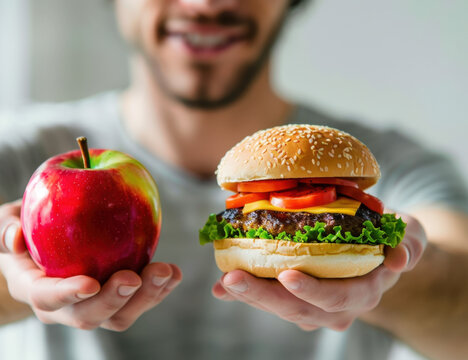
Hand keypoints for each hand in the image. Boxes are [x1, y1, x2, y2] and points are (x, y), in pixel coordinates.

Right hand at [0, 200, 181, 330]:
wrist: (39, 246)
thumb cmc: (22, 229)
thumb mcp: (3, 221)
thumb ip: (2, 228)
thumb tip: (16, 236)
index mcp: (31, 288)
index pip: (46, 298)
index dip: (67, 294)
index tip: (90, 283)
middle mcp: (62, 306)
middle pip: (88, 316)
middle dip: (114, 300)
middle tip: (135, 277)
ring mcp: (91, 304)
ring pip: (118, 316)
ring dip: (146, 298)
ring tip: (167, 272)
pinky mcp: (116, 296)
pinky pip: (137, 301)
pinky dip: (157, 289)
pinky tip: (173, 273)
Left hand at [212, 213, 425, 330]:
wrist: (379, 253)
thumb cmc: (391, 237)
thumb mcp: (408, 234)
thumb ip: (409, 243)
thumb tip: (400, 259)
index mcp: (364, 291)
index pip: (337, 297)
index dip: (312, 291)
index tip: (287, 277)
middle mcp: (337, 307)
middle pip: (298, 308)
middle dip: (263, 296)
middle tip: (232, 279)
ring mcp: (314, 306)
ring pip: (279, 307)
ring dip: (249, 295)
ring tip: (222, 281)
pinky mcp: (295, 299)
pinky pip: (269, 299)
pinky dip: (245, 293)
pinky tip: (220, 287)